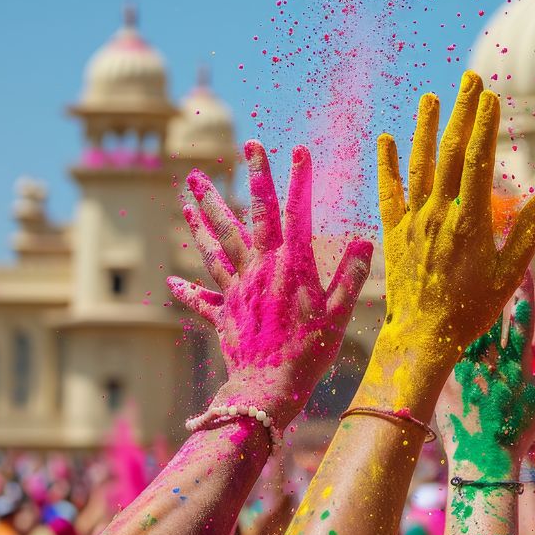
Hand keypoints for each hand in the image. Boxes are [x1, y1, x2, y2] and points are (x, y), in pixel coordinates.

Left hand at [167, 141, 372, 432]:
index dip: (301, 180)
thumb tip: (364, 242)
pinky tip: (171, 279)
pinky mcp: (223, 313)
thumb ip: (350, 276)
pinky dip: (187, 289)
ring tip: (188, 192)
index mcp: (292, 265)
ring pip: (217, 245)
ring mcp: (237, 289)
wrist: (269, 388)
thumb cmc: (310, 352)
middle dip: (253, 178)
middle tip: (248, 146)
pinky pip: (202, 298)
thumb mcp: (340, 314)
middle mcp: (261, 269)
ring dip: (203, 217)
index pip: (297, 212)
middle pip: (251, 215)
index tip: (300, 150)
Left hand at [369, 70, 534, 409]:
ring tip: (431, 97)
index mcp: (470, 221)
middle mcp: (438, 214)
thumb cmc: (471, 309)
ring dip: (426, 129)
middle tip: (469, 80)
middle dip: (462, 113)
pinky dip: (386, 164)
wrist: (423, 336)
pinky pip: (389, 191)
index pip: (478, 162)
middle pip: (451, 153)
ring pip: (419, 165)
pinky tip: (386, 139)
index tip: (492, 98)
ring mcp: (413, 221)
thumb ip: (527, 233)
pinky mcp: (393, 232)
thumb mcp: (508, 275)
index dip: (484, 127)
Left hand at [435, 272, 534, 480]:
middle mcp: (491, 360)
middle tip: (485, 259)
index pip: (522, 316)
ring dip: (464, 300)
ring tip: (460, 275)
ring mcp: (466, 367)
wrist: (483, 461)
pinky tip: (435, 305)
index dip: (523, 290)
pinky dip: (442, 324)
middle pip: (490, 314)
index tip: (522, 266)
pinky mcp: (445, 376)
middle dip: (490, 286)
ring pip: (465, 324)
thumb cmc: (518, 429)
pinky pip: (443, 344)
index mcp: (517, 361)